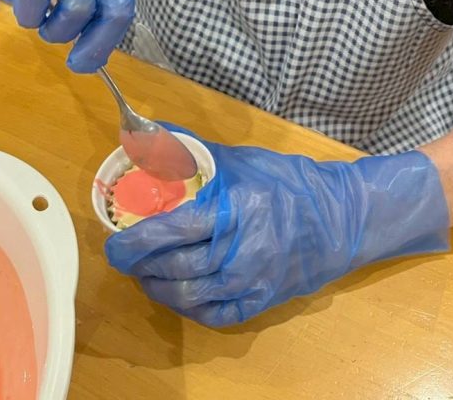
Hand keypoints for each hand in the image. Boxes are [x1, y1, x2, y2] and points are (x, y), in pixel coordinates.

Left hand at [105, 128, 448, 326]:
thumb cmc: (287, 182)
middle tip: (124, 255)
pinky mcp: (260, 303)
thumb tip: (145, 136)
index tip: (114, 242)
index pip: (172, 231)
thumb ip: (192, 153)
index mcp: (235, 209)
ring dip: (157, 287)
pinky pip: (212, 315)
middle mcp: (241, 251)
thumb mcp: (241, 160)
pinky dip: (186, 306)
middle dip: (140, 265)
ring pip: (188, 296)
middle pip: (175, 268)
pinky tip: (176, 291)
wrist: (339, 218)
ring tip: (144, 272)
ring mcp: (251, 282)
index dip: (135, 242)